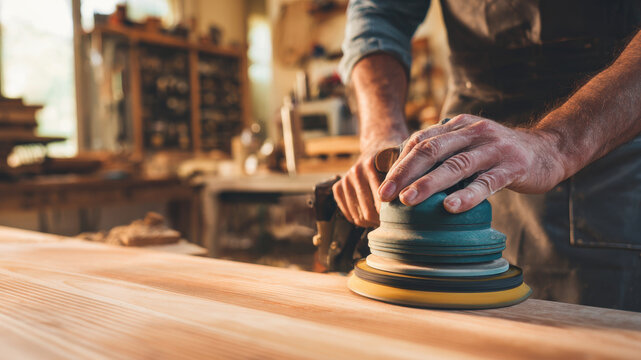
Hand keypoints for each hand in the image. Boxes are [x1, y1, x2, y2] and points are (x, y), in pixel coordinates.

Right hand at [333, 139, 402, 227]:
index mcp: (372, 164)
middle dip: (383, 221)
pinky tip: (371, 215)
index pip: (381, 201)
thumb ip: (409, 178)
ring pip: (359, 216)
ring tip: (384, 219)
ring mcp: (346, 180)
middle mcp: (356, 171)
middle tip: (394, 223)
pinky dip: (360, 220)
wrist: (378, 146)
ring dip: (372, 222)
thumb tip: (413, 199)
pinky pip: (348, 215)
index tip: (402, 219)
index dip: (393, 213)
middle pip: (369, 211)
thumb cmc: (397, 159)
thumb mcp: (406, 162)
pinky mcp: (338, 187)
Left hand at [378, 114, 565, 212]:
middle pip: (432, 150)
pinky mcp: (512, 167)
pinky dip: (467, 196)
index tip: (382, 187)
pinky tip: (450, 208)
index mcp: (458, 126)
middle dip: (405, 173)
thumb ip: (444, 154)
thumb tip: (405, 179)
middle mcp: (474, 132)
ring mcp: (494, 148)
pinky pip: (487, 182)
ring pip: (456, 165)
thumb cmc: (499, 154)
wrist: (549, 150)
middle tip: (386, 195)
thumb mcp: (469, 145)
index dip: (399, 163)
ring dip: (429, 184)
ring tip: (408, 201)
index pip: (421, 141)